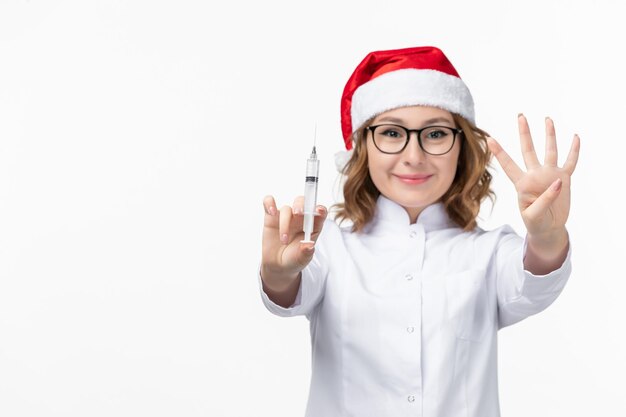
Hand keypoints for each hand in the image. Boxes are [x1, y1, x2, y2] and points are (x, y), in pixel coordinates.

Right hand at [261, 195, 327, 287]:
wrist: (278, 265)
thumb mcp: (302, 260)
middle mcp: (301, 218)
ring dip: (284, 223)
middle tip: (298, 213)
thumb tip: (309, 246)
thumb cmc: (294, 259)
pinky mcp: (271, 216)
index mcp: (314, 225)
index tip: (319, 211)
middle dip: (301, 205)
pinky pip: (269, 202)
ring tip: (284, 241)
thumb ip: (306, 253)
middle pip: (303, 203)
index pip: (320, 212)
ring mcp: (286, 216)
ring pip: (286, 209)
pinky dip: (269, 203)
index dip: (321, 209)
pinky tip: (271, 211)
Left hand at [487, 114, 579, 238]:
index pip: (508, 165)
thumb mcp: (534, 216)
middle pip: (528, 150)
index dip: (499, 153)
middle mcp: (535, 175)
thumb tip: (557, 182)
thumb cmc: (536, 223)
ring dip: (549, 135)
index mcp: (522, 184)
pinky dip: (573, 150)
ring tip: (547, 119)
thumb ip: (544, 200)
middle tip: (521, 116)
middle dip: (524, 133)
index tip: (490, 139)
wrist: (548, 228)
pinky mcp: (563, 178)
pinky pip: (570, 162)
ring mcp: (549, 175)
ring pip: (549, 150)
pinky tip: (575, 137)